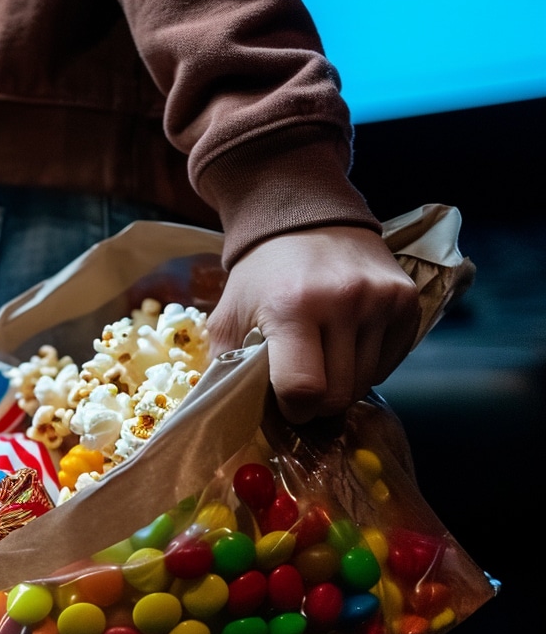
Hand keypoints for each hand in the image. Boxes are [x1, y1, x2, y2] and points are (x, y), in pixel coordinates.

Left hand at [207, 226, 420, 424]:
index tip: (285, 405)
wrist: (307, 219)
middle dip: (317, 404)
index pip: (303, 389)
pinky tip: (345, 345)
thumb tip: (231, 413)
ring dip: (342, 385)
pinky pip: (389, 363)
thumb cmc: (262, 277)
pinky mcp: (407, 300)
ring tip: (321, 360)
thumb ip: (226, 367)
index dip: (293, 410)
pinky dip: (366, 367)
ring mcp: (381, 299)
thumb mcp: (227, 317)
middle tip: (302, 387)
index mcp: (292, 307)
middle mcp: (344, 300)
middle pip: (338, 394)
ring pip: (366, 383)